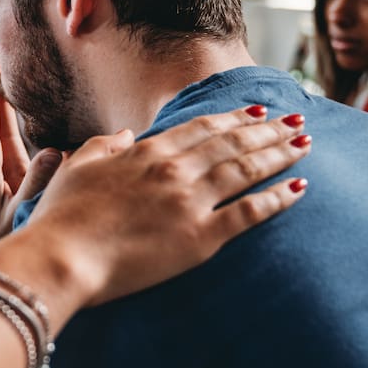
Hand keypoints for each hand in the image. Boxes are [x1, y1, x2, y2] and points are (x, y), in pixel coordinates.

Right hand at [27, 106, 310, 306]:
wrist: (62, 257)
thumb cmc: (62, 216)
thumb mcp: (77, 166)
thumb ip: (104, 145)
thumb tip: (125, 134)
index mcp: (147, 151)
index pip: (203, 127)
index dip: (236, 117)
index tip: (260, 110)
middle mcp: (175, 169)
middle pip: (233, 142)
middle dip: (269, 129)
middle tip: (297, 121)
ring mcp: (190, 201)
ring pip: (246, 169)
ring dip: (279, 154)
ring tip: (305, 145)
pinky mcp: (200, 238)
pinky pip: (248, 213)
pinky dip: (276, 198)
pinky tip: (299, 188)